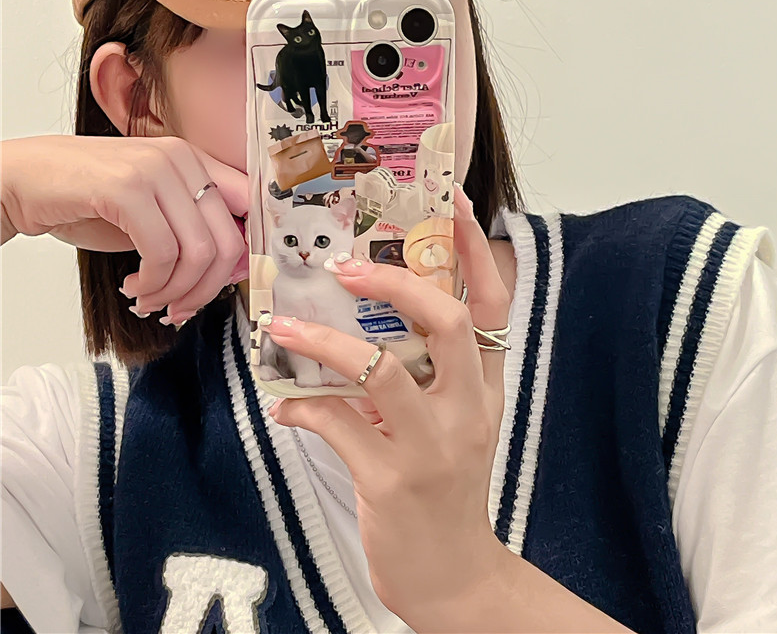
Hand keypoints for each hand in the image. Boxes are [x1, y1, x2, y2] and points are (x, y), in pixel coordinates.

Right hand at [1, 134, 247, 320]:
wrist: (21, 181)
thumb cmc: (87, 200)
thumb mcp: (154, 212)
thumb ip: (193, 229)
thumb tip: (232, 270)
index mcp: (194, 160)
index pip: (249, 208)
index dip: (244, 254)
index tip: (221, 283)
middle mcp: (180, 158)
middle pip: (228, 240)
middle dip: (207, 288)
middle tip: (180, 307)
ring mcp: (154, 169)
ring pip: (198, 252)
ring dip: (176, 291)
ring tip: (151, 298)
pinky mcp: (126, 188)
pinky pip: (162, 253)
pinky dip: (153, 283)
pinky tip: (135, 286)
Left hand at [259, 183, 510, 626]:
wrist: (455, 576)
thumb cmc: (447, 487)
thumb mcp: (453, 421)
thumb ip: (423, 372)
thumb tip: (360, 322)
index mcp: (485, 386)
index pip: (492, 304)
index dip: (473, 250)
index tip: (452, 202)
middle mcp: (467, 407)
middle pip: (448, 321)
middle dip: (396, 282)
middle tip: (347, 266)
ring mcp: (432, 445)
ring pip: (380, 370)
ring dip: (323, 341)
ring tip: (282, 327)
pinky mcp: (391, 480)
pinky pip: (336, 425)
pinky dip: (302, 406)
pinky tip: (285, 406)